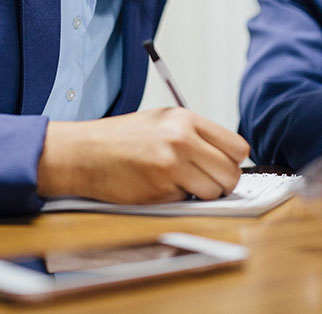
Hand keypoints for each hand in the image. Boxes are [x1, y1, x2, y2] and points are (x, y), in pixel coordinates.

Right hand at [37, 108, 248, 202]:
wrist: (84, 153)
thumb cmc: (122, 138)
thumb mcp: (162, 121)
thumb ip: (195, 134)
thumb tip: (228, 156)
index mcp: (186, 119)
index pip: (237, 147)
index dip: (234, 162)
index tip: (224, 166)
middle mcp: (182, 140)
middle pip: (231, 173)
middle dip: (222, 183)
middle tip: (206, 182)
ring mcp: (171, 166)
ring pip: (213, 192)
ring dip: (201, 194)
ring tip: (180, 184)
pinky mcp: (160, 190)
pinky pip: (186, 201)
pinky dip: (177, 199)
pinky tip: (158, 187)